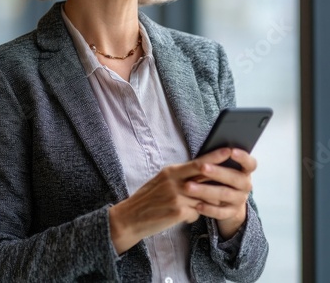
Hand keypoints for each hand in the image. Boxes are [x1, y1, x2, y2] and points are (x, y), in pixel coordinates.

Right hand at [109, 148, 254, 253]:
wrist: (130, 218)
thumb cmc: (148, 199)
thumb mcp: (162, 181)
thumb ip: (180, 177)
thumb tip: (201, 173)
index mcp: (171, 171)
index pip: (198, 161)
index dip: (215, 156)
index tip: (229, 150)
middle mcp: (174, 181)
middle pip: (204, 174)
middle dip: (221, 173)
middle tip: (238, 171)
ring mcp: (177, 196)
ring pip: (204, 197)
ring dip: (207, 202)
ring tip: (203, 203)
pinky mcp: (178, 212)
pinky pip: (196, 212)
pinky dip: (193, 215)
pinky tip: (183, 216)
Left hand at [188, 148, 255, 239]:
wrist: (228, 201)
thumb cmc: (221, 176)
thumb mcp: (224, 167)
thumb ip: (220, 159)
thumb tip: (209, 149)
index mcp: (245, 171)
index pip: (250, 163)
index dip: (242, 157)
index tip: (231, 151)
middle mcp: (245, 185)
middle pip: (235, 178)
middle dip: (217, 172)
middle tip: (202, 167)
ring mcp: (240, 200)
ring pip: (224, 194)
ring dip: (206, 190)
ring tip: (189, 186)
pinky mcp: (231, 213)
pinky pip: (220, 212)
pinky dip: (208, 209)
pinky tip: (196, 205)